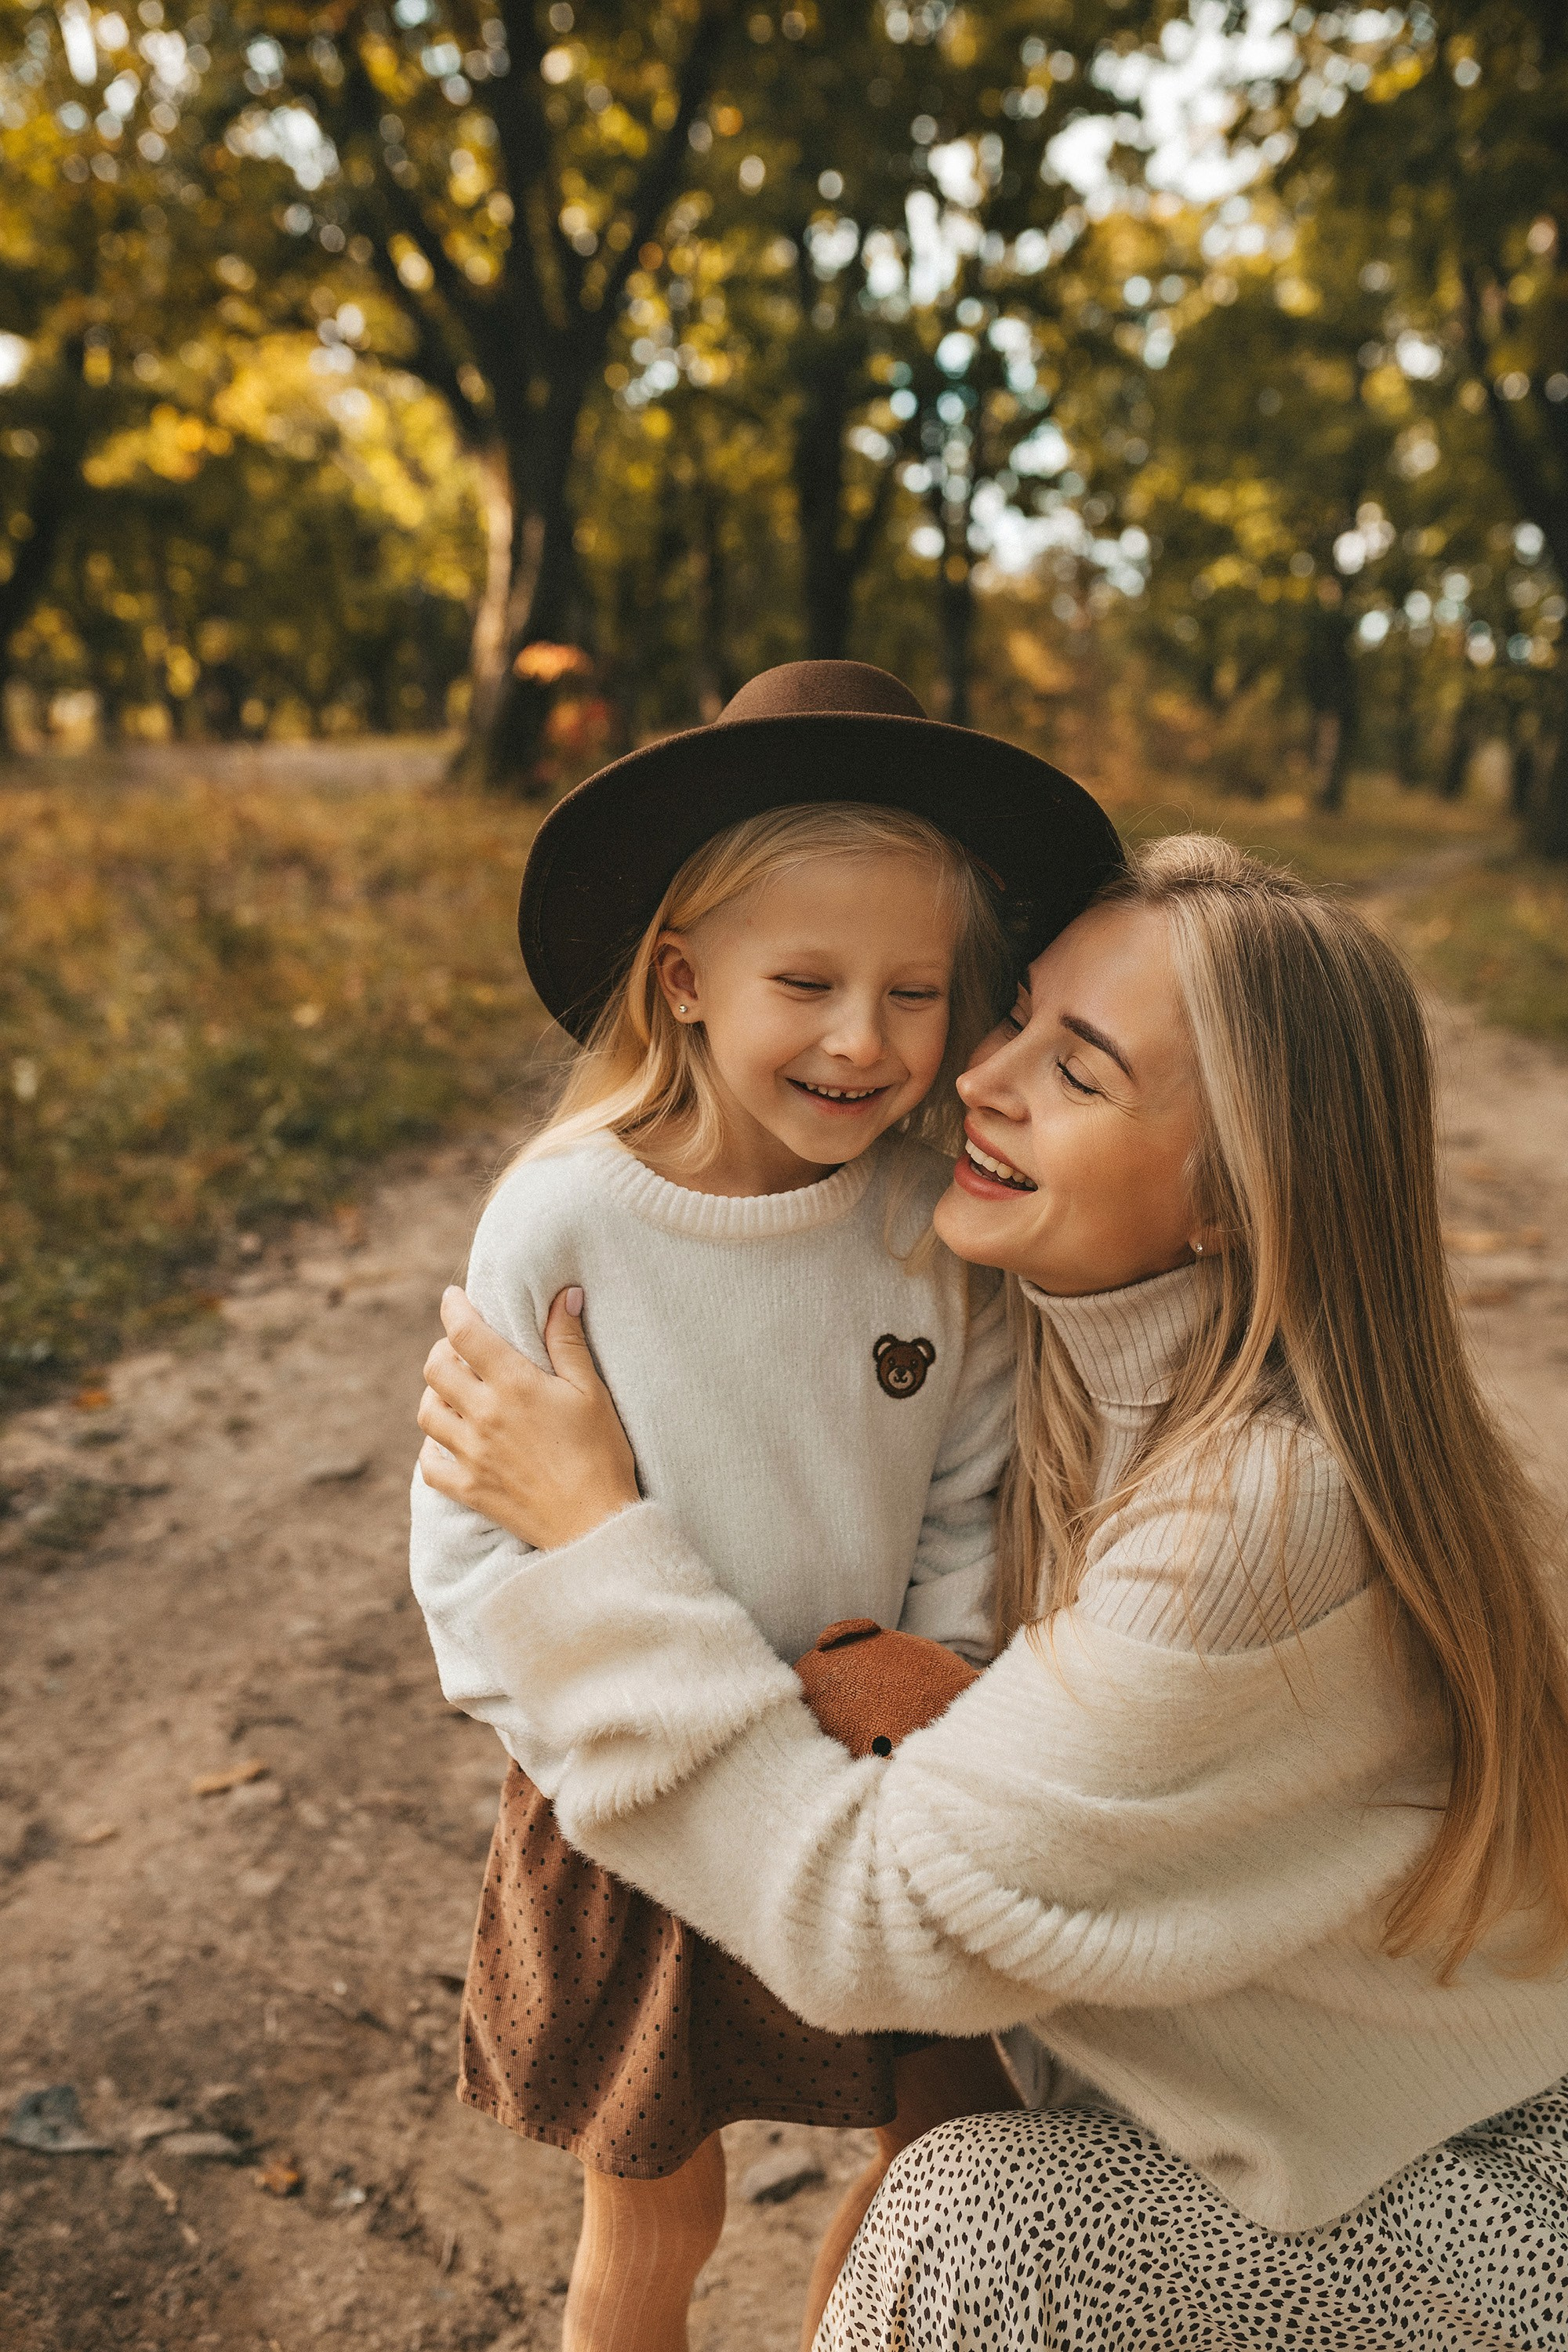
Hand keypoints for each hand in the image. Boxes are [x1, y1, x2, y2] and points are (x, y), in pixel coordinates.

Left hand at [416, 1285, 639, 1549]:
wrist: (596, 1525)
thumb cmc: (602, 1453)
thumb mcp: (592, 1391)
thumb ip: (569, 1341)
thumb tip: (563, 1294)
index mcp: (514, 1385)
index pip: (465, 1333)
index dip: (453, 1307)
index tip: (452, 1297)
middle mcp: (483, 1416)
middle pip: (435, 1368)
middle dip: (443, 1349)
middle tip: (461, 1349)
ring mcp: (471, 1454)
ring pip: (426, 1412)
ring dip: (436, 1394)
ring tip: (455, 1392)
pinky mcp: (468, 1488)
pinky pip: (429, 1462)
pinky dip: (433, 1447)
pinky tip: (450, 1440)